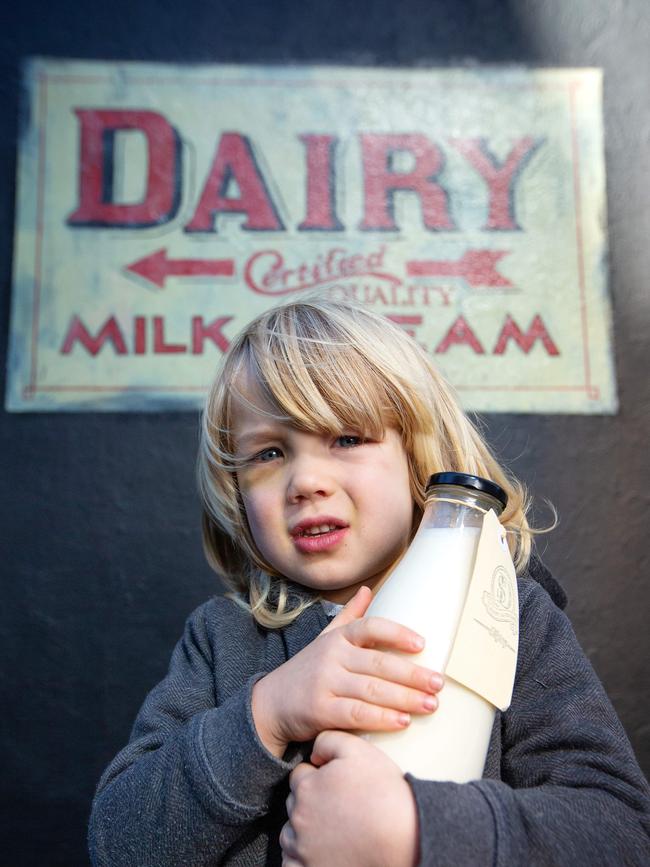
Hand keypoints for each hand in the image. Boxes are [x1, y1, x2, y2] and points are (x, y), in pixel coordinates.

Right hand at [252, 586, 443, 756]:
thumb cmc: (307, 670)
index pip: (370, 628)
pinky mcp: (320, 711)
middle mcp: (331, 657)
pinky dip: (381, 718)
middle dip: (412, 674)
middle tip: (438, 683)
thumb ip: (349, 616)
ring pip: (372, 690)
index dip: (397, 634)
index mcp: (337, 638)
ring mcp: (325, 683)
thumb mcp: (325, 639)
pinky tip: (402, 722)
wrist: (270, 704)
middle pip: (378, 663)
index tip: (422, 644)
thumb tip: (367, 589)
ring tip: (430, 704)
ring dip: (405, 698)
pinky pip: (356, 714)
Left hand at [280, 730, 419, 866]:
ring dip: (303, 833)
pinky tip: (323, 854)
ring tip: (333, 832)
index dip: (317, 777)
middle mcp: (300, 819)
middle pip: (294, 805)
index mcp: (307, 787)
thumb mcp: (359, 751)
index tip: (334, 785)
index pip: (299, 776)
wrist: (405, 839)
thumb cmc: (385, 795)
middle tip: (337, 808)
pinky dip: (302, 861)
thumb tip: (315, 751)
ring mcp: (303, 849)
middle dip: (309, 803)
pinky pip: (293, 865)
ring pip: (291, 836)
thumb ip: (330, 740)